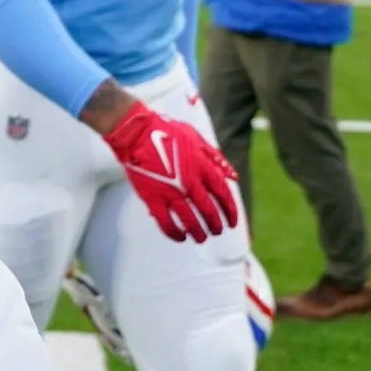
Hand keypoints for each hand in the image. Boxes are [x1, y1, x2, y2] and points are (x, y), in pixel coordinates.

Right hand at [101, 103, 240, 243]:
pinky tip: (180, 237)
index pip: (222, 193)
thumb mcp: (196, 138)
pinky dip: (174, 233)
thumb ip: (216, 158)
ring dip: (198, 232)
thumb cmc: (166, 131)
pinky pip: (166, 222)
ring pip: (190, 220)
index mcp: (201, 166)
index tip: (233, 221)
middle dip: (215, 224)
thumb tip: (234, 176)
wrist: (135, 132)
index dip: (230, 210)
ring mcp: (170, 191)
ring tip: (201, 238)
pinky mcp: (152, 197)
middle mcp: (189, 181)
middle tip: (217, 231)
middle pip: (208, 210)